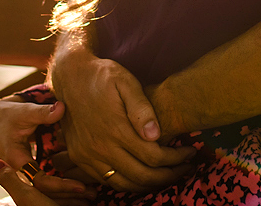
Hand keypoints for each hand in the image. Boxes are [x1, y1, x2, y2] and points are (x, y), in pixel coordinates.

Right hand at [0, 98, 90, 201]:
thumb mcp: (23, 112)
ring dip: (68, 194)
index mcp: (17, 161)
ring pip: (48, 191)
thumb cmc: (8, 116)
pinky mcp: (34, 170)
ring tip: (92, 194)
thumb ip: (42, 113)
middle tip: (92, 194)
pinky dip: (64, 186)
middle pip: (46, 192)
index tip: (80, 186)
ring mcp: (28, 173)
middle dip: (68, 195)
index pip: (39, 181)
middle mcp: (22, 172)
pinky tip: (83, 186)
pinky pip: (49, 183)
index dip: (60, 185)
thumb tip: (62, 108)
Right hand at [50, 48, 192, 191]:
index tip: (190, 152)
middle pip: (142, 176)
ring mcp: (87, 155)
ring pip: (124, 184)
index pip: (154, 157)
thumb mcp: (125, 81)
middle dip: (169, 176)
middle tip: (185, 168)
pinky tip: (140, 174)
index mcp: (115, 129)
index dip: (176, 159)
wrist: (70, 76)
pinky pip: (106, 181)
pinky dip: (127, 183)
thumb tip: (156, 135)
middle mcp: (100, 147)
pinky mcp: (79, 158)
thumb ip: (142, 108)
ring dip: (149, 185)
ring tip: (167, 174)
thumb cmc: (102, 76)